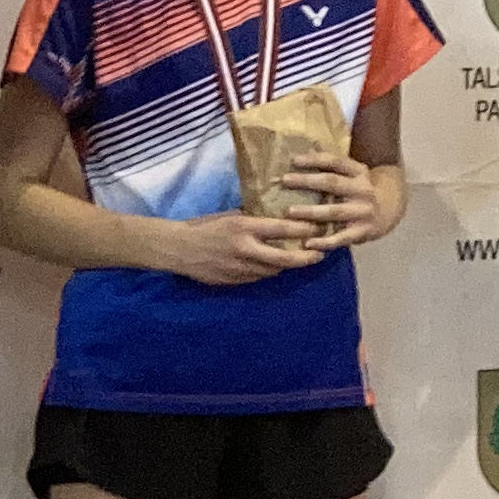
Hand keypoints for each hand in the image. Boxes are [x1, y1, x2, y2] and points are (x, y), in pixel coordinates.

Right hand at [162, 209, 322, 283]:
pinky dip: (267, 271)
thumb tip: (275, 220)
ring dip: (286, 265)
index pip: (282, 229)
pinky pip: (258, 277)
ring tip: (299, 259)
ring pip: (273, 270)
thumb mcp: (229, 217)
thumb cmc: (203, 226)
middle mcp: (246, 249)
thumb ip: (252, 221)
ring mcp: (240, 268)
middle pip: (285, 257)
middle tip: (319, 255)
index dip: (303, 230)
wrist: (179, 249)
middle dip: (305, 257)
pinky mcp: (234, 281)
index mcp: (244, 228)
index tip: (318, 229)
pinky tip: (272, 266)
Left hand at [275, 156, 396, 255]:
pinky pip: (341, 238)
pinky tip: (307, 243)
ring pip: (334, 211)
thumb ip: (331, 168)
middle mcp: (362, 189)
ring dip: (310, 212)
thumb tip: (299, 154)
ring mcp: (363, 211)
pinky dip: (324, 242)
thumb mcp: (352, 175)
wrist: (390, 212)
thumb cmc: (358, 190)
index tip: (293, 160)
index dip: (315, 160)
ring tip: (289, 212)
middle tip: (284, 181)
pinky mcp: (363, 232)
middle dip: (307, 181)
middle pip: (332, 183)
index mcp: (358, 171)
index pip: (335, 161)